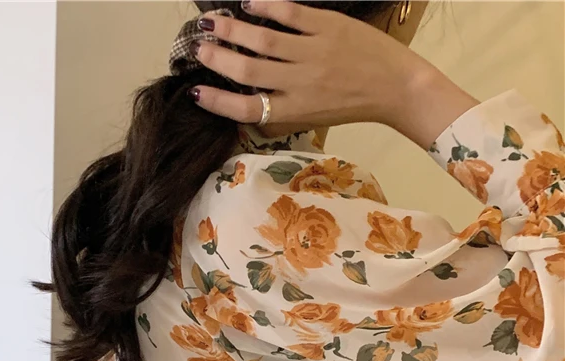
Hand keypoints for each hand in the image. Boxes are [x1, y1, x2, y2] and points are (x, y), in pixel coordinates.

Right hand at [190, 1, 478, 149]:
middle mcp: (300, 84)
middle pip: (248, 72)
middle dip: (218, 59)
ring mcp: (314, 53)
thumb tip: (247, 98)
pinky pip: (292, 15)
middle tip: (198, 47)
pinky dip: (268, 7)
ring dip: (234, 30)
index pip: (246, 109)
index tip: (197, 91)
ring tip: (212, 21)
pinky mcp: (329, 28)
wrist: (395, 88)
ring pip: (264, 41)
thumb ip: (281, 108)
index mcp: (294, 110)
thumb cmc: (351, 105)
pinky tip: (250, 3)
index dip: (218, 101)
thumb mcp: (312, 117)